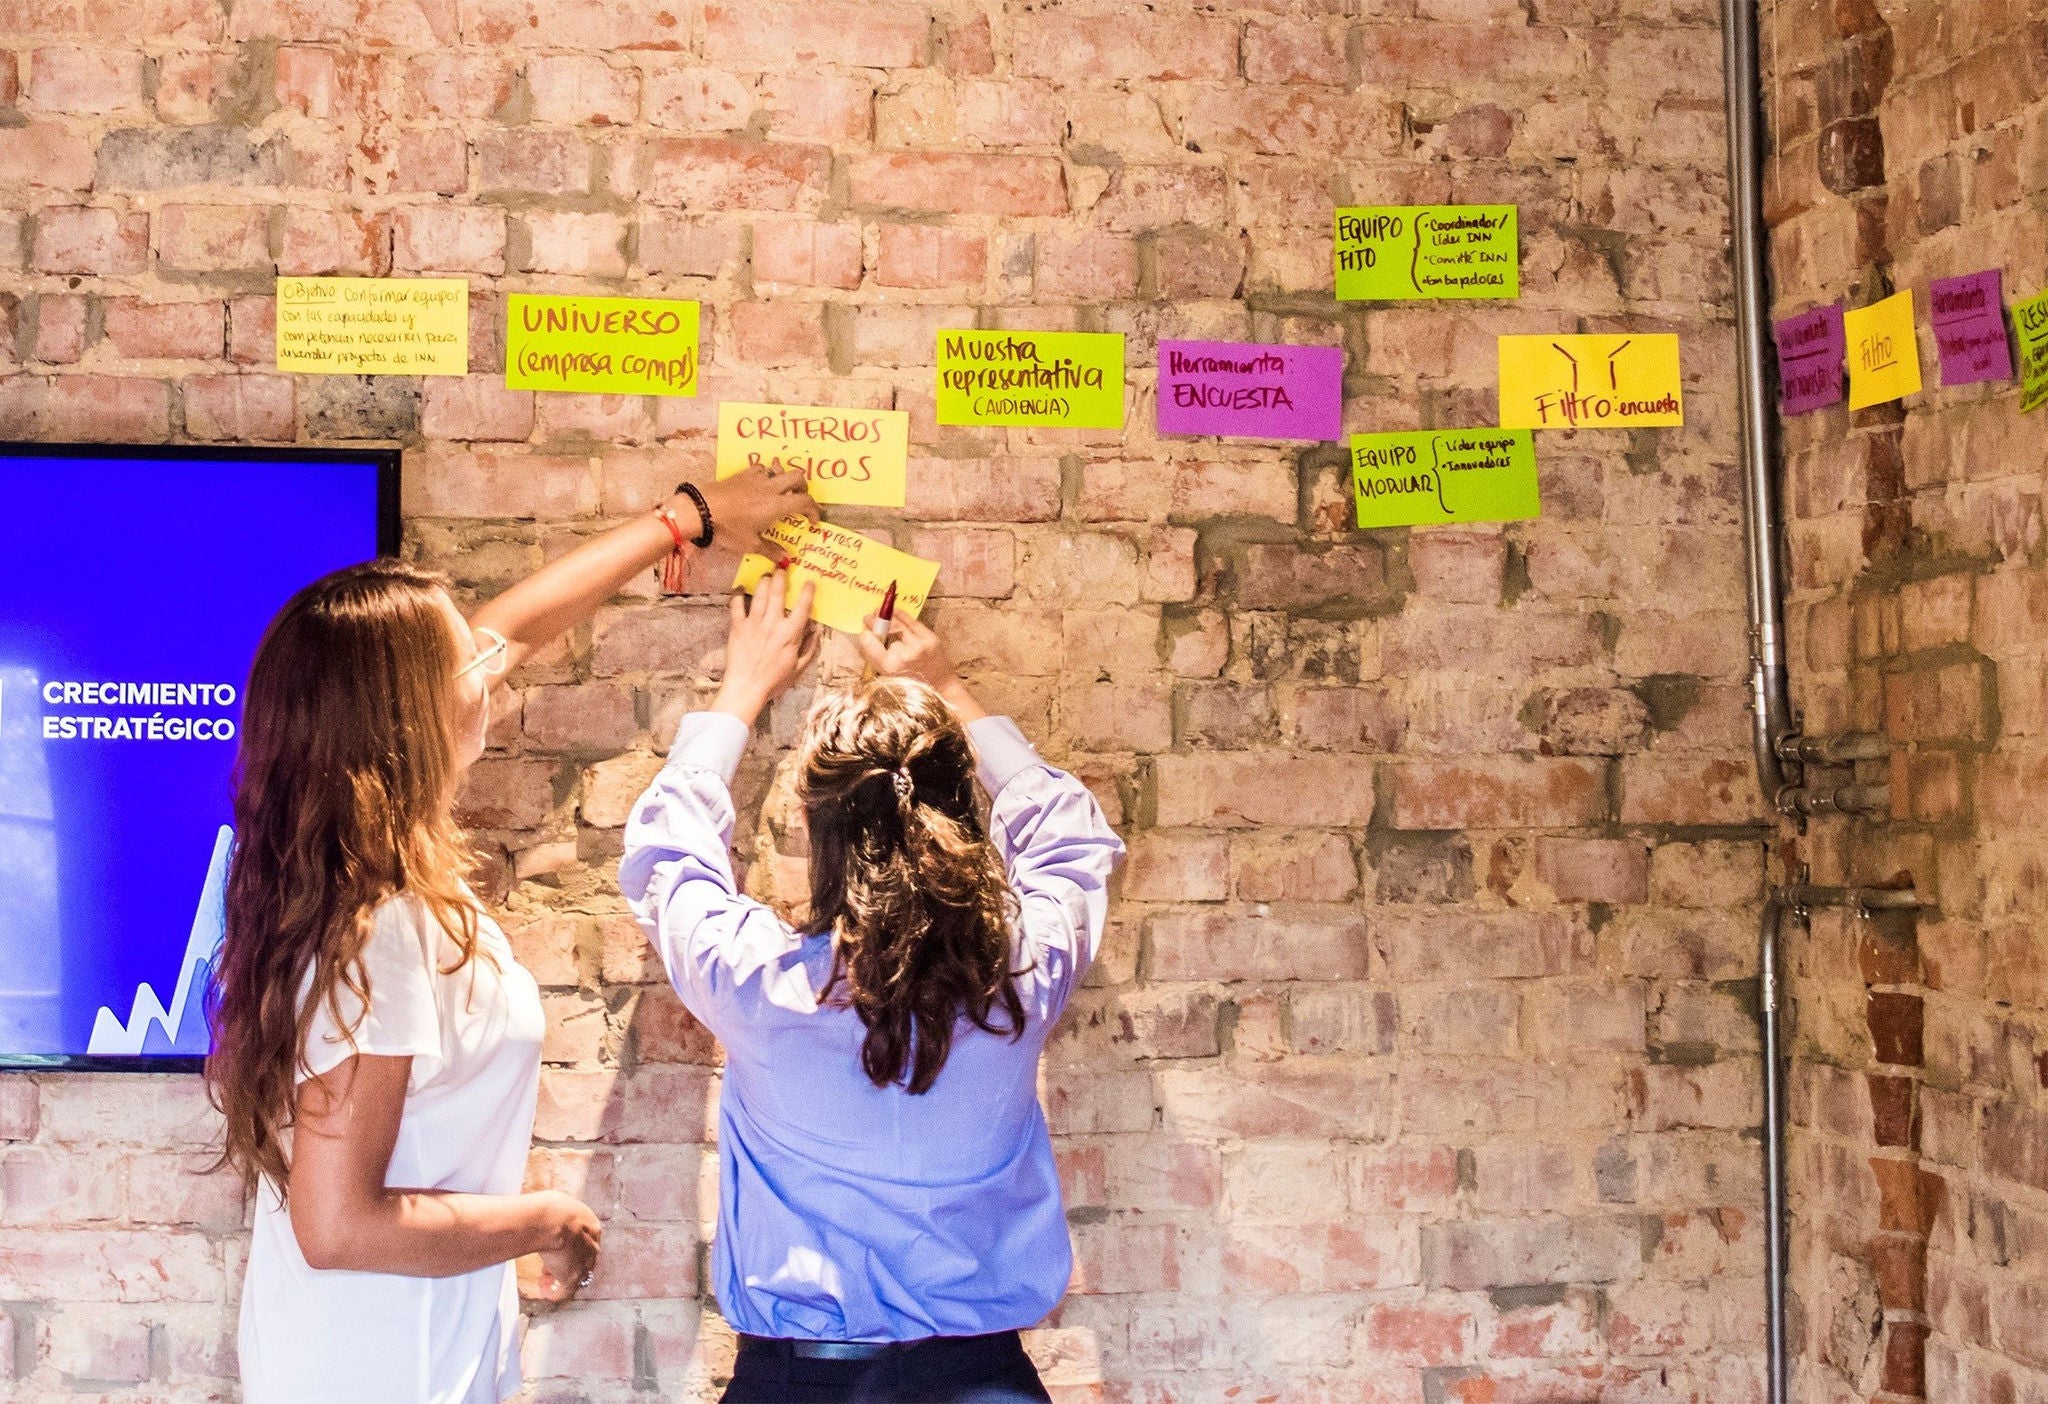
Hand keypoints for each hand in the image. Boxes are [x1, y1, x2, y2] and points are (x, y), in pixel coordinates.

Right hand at [527, 1191, 600, 1302]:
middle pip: (582, 1262)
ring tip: (544, 1279)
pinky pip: (564, 1292)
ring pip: (575, 1277)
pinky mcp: (573, 1277)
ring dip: (559, 1279)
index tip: (556, 1248)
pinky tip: (543, 1288)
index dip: (570, 1248)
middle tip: (549, 1267)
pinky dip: (553, 1292)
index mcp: (592, 1226)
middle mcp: (593, 1246)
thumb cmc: (552, 1208)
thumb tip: (544, 1211)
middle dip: (565, 1265)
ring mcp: (584, 1264)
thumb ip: (559, 1214)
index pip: (586, 1243)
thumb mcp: (560, 1206)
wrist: (555, 1219)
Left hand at [686, 466, 817, 554]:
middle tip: (799, 500)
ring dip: (784, 478)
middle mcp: (770, 488)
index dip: (814, 510)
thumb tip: (785, 558)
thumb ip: (770, 550)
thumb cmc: (728, 529)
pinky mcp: (742, 474)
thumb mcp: (750, 544)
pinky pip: (761, 468)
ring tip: (780, 490)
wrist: (701, 510)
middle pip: (798, 476)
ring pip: (779, 468)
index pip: (805, 501)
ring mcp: (756, 478)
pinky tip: (759, 485)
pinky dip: (766, 475)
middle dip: (803, 488)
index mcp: (776, 505)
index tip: (813, 521)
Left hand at [714, 569, 818, 725]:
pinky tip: (739, 588)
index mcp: (790, 634)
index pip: (802, 607)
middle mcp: (772, 624)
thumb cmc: (774, 682)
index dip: (807, 592)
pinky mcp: (737, 627)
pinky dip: (737, 595)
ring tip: (765, 575)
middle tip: (781, 568)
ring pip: (759, 595)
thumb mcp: (798, 669)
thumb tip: (816, 632)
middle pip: (777, 593)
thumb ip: (809, 649)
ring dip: (763, 582)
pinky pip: (736, 606)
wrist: (747, 688)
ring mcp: (753, 624)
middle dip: (780, 578)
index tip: (809, 582)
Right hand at [855, 614, 984, 721]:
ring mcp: (919, 645)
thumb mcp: (889, 679)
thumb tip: (868, 640)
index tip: (864, 633)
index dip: (865, 636)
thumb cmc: (912, 688)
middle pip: (885, 632)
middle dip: (874, 623)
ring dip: (888, 617)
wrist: (941, 690)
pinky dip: (903, 616)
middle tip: (868, 618)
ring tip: (879, 612)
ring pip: (899, 626)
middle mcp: (903, 655)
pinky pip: (913, 623)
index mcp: (889, 667)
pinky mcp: (930, 639)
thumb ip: (878, 660)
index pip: (870, 644)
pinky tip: (895, 612)